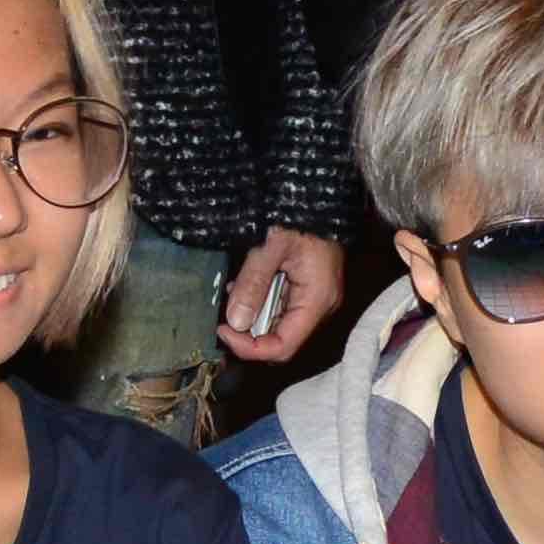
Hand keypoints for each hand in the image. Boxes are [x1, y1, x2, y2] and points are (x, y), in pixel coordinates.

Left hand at [222, 228, 346, 360]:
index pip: (283, 347)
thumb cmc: (299, 216)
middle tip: (224, 314)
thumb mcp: (272, 246)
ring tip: (234, 291)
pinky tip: (246, 284)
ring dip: (251, 315)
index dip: (250, 347)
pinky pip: (280, 308)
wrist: (316, 196)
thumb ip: (253, 283)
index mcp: (317, 301)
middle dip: (248, 332)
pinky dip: (259, 302)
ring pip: (277, 325)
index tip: (224, 330)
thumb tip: (235, 322)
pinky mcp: (306, 290)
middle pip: (279, 340)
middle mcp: (320, 307)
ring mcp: (314, 299)